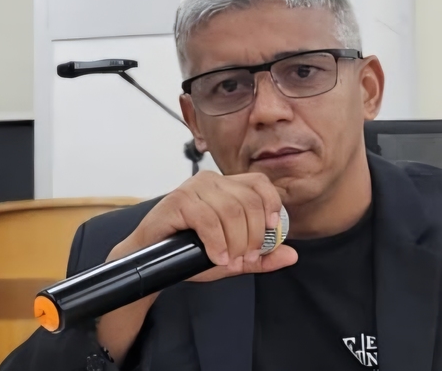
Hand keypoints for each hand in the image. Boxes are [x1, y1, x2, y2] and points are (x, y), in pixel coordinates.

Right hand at [112, 171, 297, 281]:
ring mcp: (194, 188)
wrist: (150, 259)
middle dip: (253, 236)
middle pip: (249, 202)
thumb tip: (292, 254)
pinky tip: (217, 257)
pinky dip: (217, 243)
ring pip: (231, 211)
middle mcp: (212, 181)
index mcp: (227, 186)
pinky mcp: (177, 200)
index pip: (260, 183)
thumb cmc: (189, 252)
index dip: (272, 205)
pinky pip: (208, 220)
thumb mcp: (233, 256)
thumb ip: (262, 256)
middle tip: (245, 258)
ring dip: (235, 242)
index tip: (272, 231)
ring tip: (230, 261)